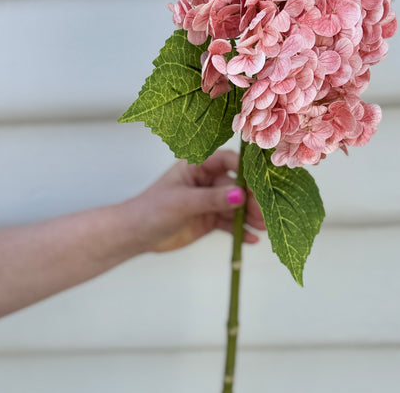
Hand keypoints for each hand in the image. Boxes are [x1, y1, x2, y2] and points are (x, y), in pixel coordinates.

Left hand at [120, 150, 264, 252]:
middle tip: (264, 212)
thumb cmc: (152, 210)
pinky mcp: (211, 219)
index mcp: (198, 166)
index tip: (258, 184)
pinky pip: (230, 223)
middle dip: (251, 199)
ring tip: (263, 227)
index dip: (244, 170)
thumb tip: (240, 195)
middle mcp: (207, 181)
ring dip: (250, 216)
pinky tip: (251, 239)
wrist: (135, 235)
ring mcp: (210, 200)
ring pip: (236, 206)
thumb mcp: (182, 202)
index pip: (227, 161)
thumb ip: (211, 199)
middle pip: (236, 185)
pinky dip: (241, 231)